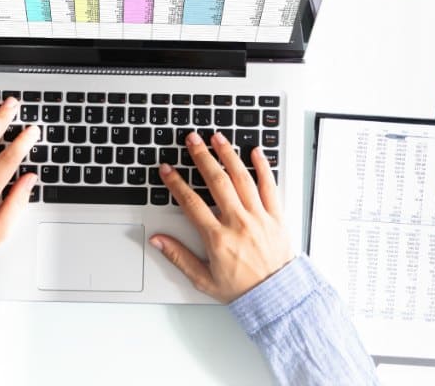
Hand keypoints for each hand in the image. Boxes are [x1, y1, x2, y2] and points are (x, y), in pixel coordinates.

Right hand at [150, 132, 294, 302]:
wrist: (277, 297)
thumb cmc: (241, 289)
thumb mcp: (203, 279)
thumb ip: (178, 257)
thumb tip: (157, 240)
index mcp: (218, 238)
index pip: (191, 203)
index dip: (176, 183)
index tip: (167, 169)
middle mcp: (239, 223)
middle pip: (217, 181)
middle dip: (202, 157)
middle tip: (192, 140)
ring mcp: (259, 217)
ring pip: (242, 178)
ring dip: (228, 155)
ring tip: (217, 138)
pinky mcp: (277, 216)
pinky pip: (270, 186)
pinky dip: (263, 167)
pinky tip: (255, 151)